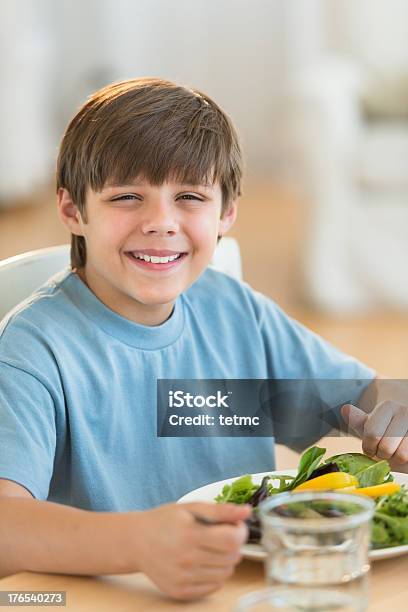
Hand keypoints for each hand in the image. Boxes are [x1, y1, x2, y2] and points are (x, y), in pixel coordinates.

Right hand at [134, 501, 250, 600]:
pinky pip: (214, 587)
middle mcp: (186, 560)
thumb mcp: (191, 508)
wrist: (137, 542)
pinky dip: (215, 575)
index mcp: (190, 535)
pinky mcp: (181, 592)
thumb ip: (221, 510)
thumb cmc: (165, 521)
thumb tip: (247, 511)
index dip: (240, 532)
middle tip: (221, 536)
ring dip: (225, 560)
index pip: (232, 540)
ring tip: (211, 549)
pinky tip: (203, 562)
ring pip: (226, 574)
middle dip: (233, 545)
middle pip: (232, 558)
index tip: (235, 526)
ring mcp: (183, 579)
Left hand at [341, 402, 407, 470]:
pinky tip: (406, 455)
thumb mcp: (372, 429)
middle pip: (385, 446)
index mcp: (388, 406)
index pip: (372, 433)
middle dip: (382, 455)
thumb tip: (345, 409)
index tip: (371, 448)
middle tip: (385, 452)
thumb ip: (359, 422)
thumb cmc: (389, 438)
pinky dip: (406, 462)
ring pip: (401, 454)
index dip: (369, 447)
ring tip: (396, 453)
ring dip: (396, 460)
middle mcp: (405, 411)